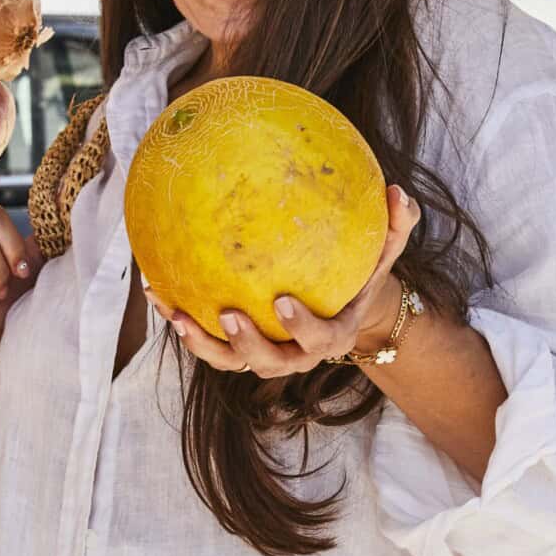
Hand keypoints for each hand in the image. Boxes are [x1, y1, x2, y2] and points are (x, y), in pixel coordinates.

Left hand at [153, 185, 419, 376]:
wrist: (339, 310)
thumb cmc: (359, 277)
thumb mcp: (382, 255)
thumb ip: (394, 229)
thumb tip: (399, 193)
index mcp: (330, 337)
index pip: (319, 340)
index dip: (300, 327)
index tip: (282, 301)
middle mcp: (294, 354)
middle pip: (268, 363)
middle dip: (245, 344)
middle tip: (227, 315)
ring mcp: (261, 353)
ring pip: (228, 359)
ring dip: (199, 341)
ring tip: (175, 312)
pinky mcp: (234, 346)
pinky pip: (205, 338)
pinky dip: (180, 316)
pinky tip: (156, 287)